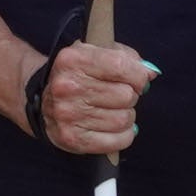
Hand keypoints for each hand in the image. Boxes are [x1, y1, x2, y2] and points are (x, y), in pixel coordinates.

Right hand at [37, 42, 154, 155]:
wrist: (44, 100)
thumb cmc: (79, 75)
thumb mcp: (96, 53)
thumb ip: (127, 58)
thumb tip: (150, 73)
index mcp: (74, 60)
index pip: (121, 66)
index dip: (138, 76)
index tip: (138, 80)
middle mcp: (67, 87)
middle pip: (126, 95)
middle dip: (131, 96)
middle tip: (120, 96)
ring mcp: (67, 114)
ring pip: (123, 119)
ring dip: (127, 116)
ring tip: (115, 111)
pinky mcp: (71, 138)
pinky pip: (116, 141)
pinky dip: (123, 136)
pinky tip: (115, 128)